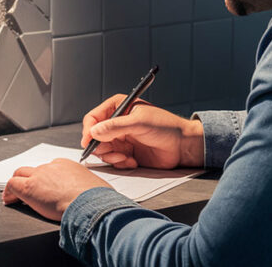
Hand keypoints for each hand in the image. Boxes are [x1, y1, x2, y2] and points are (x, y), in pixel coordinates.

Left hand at [2, 158, 111, 220]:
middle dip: (29, 178)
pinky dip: (8, 192)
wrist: (91, 204)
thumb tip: (92, 196)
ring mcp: (39, 176)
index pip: (51, 168)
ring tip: (15, 196)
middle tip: (28, 190)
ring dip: (18, 184)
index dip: (46, 179)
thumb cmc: (97, 199)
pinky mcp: (29, 188)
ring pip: (21, 174)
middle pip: (34, 169)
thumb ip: (87, 189)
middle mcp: (52, 167)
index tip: (46, 189)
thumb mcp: (95, 187)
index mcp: (68, 166)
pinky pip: (12, 185)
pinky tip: (10, 201)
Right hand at [82, 96, 203, 169]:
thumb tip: (94, 131)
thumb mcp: (139, 123)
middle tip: (113, 153)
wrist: (182, 146)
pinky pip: (113, 160)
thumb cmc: (166, 126)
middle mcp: (116, 123)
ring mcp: (120, 138)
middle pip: (94, 136)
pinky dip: (120, 163)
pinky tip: (132, 161)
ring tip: (126, 158)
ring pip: (102, 150)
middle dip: (101, 147)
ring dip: (111, 157)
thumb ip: (115, 127)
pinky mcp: (126, 152)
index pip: (93, 118)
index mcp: (117, 107)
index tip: (89, 142)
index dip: (89, 130)